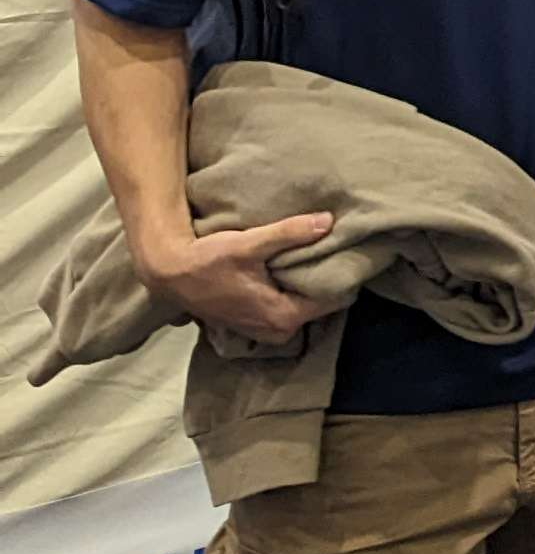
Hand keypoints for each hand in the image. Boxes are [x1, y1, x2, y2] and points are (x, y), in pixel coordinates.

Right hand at [137, 213, 334, 347]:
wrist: (169, 272)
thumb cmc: (208, 259)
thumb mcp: (250, 244)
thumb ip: (290, 233)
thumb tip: (328, 221)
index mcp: (283, 316)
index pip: (332, 300)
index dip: (340, 276)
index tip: (345, 254)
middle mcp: (277, 332)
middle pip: (318, 306)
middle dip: (324, 282)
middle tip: (332, 253)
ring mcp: (263, 332)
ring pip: (300, 309)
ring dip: (305, 288)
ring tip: (312, 259)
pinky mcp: (251, 326)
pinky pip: (284, 311)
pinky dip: (288, 295)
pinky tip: (287, 273)